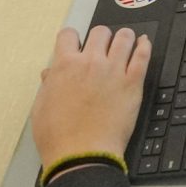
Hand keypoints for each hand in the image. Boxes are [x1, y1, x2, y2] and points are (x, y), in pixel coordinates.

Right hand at [30, 25, 150, 169]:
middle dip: (100, 38)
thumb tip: (50, 73)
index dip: (72, 39)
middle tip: (102, 48)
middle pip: (100, 32)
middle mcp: (90, 62)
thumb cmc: (58, 136)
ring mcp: (113, 71)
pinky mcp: (132, 83)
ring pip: (124, 38)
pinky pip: (142, 56)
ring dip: (123, 38)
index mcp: (65, 65)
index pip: (68, 35)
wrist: (81, 154)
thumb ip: (48, 85)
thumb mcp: (41, 107)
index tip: (76, 45)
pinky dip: (144, 46)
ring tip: (124, 42)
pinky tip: (143, 43)